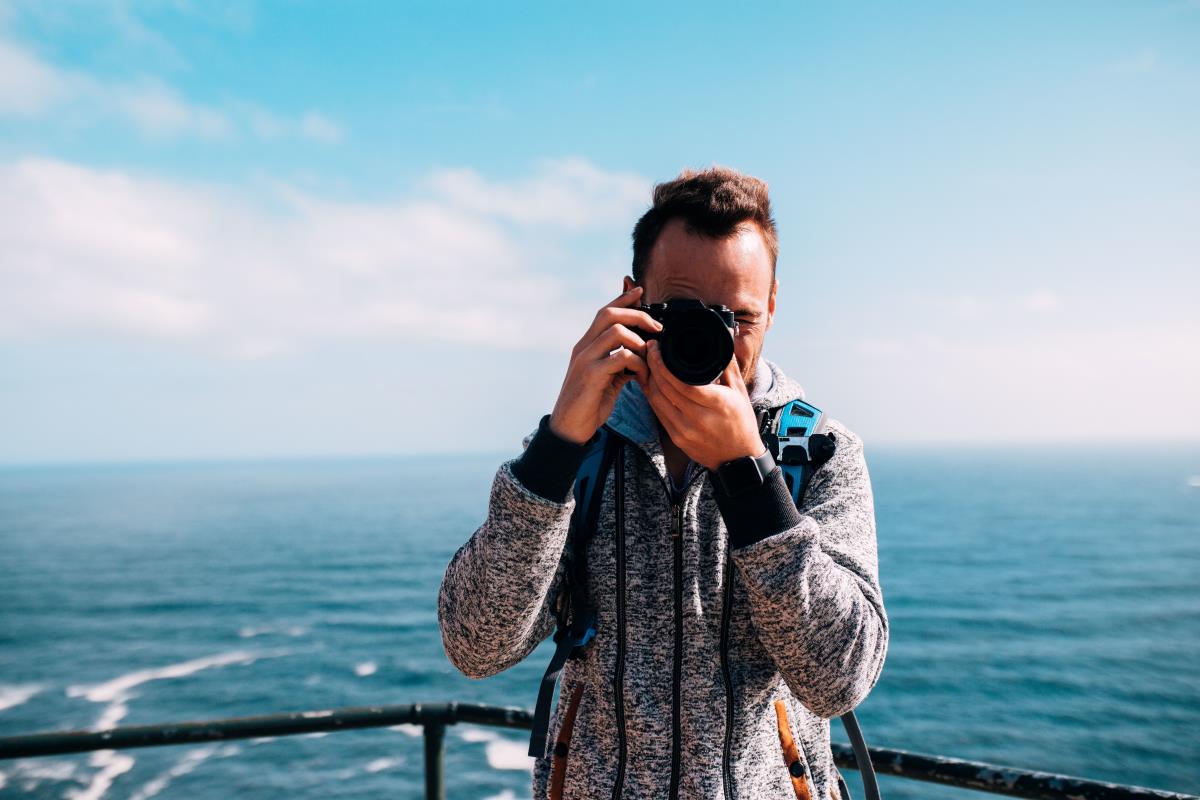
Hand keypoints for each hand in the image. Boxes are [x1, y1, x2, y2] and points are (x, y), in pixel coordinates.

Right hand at [548, 285, 662, 443]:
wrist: (569, 428)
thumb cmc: (589, 403)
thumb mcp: (607, 378)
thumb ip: (619, 363)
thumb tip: (640, 353)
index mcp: (586, 345)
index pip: (604, 312)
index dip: (622, 298)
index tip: (640, 289)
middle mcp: (583, 348)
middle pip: (609, 314)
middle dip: (637, 315)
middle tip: (657, 328)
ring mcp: (585, 360)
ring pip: (616, 331)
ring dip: (639, 341)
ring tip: (649, 356)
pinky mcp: (591, 376)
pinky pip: (620, 357)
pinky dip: (637, 363)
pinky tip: (641, 375)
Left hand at [643, 339, 764, 469]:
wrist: (738, 460)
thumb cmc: (741, 423)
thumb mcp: (740, 392)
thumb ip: (728, 365)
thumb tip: (724, 338)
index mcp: (716, 403)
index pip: (681, 382)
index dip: (664, 364)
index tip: (658, 348)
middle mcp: (698, 418)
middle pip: (665, 388)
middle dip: (653, 366)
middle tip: (650, 349)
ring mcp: (684, 430)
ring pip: (656, 400)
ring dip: (649, 380)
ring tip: (648, 363)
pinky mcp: (676, 438)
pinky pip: (658, 413)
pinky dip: (652, 396)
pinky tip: (651, 383)